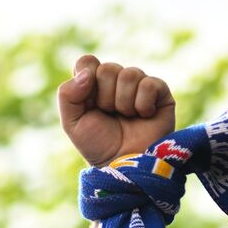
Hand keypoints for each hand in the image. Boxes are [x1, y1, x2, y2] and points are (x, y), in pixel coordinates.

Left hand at [57, 55, 174, 166]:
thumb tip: (86, 73)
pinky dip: (142, 104)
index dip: (87, 77)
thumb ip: (67, 95)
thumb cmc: (98, 146)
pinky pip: (149, 84)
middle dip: (105, 97)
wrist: (125, 165)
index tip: (88, 101)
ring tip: (126, 118)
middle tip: (109, 114)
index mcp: (94, 86)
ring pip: (129, 74)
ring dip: (123, 103)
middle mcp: (117, 82)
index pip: (87, 62)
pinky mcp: (160, 93)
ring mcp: (139, 86)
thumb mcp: (72, 124)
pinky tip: (143, 116)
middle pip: (107, 68)